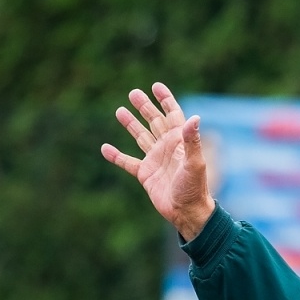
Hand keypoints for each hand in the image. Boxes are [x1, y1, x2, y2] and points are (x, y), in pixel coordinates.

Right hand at [101, 82, 215, 240]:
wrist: (187, 212)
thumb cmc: (194, 188)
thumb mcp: (195, 163)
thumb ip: (192, 141)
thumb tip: (195, 117)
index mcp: (179, 142)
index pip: (172, 115)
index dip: (165, 100)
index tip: (156, 87)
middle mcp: (167, 148)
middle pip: (154, 122)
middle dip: (145, 107)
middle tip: (133, 93)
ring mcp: (155, 160)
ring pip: (141, 137)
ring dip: (131, 124)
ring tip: (120, 111)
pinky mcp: (145, 174)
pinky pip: (128, 162)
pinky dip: (116, 156)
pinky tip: (104, 148)